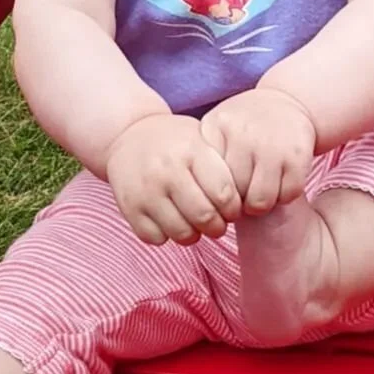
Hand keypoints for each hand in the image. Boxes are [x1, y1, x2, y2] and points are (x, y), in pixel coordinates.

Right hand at [104, 114, 241, 245]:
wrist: (128, 135)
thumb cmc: (176, 143)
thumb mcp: (202, 141)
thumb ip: (224, 168)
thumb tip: (245, 205)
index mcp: (192, 151)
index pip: (224, 194)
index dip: (233, 209)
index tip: (231, 209)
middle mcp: (167, 170)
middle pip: (204, 217)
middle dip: (216, 227)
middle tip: (216, 223)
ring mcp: (145, 190)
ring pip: (181, 233)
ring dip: (193, 235)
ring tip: (194, 224)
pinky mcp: (129, 207)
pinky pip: (155, 238)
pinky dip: (165, 236)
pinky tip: (169, 221)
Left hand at [200, 87, 315, 214]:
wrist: (286, 101)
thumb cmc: (245, 125)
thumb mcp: (218, 130)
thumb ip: (204, 158)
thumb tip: (198, 200)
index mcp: (218, 127)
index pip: (208, 180)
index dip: (214, 196)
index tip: (220, 195)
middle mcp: (243, 133)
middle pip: (233, 194)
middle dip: (237, 204)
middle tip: (242, 199)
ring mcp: (272, 143)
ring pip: (261, 201)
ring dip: (261, 205)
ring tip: (259, 195)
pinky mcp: (298, 153)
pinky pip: (289, 193)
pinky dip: (285, 196)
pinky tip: (279, 185)